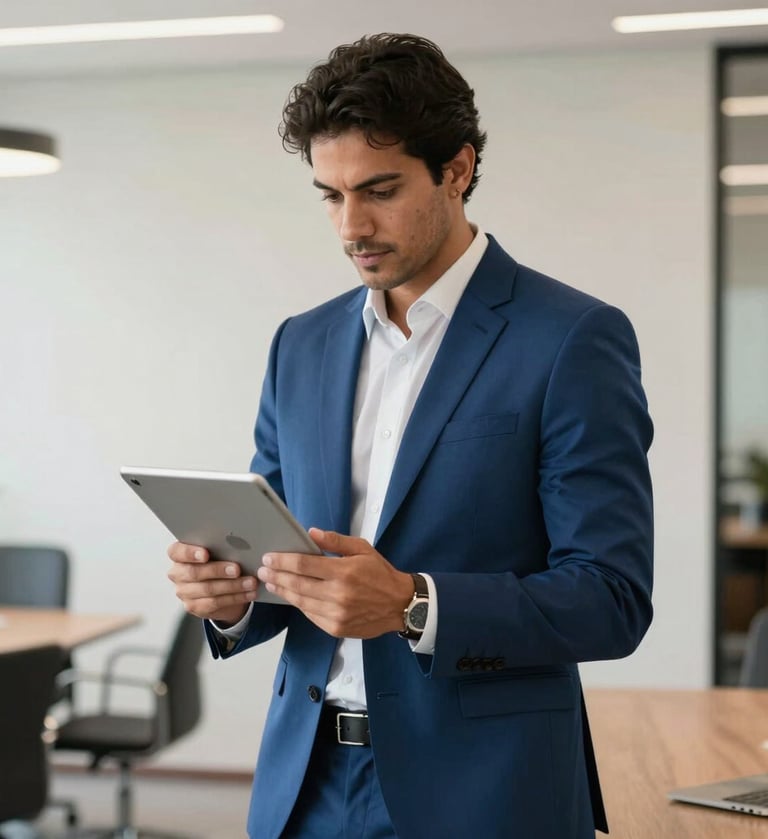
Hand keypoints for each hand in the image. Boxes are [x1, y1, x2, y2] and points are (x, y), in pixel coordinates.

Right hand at [166, 541, 259, 624]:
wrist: (219, 587)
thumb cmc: (218, 561)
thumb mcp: (217, 551)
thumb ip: (220, 547)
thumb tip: (238, 544)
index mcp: (179, 555)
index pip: (176, 551)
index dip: (190, 553)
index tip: (205, 554)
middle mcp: (177, 573)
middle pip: (194, 572)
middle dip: (218, 570)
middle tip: (237, 569)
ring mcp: (184, 592)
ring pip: (208, 589)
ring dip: (232, 586)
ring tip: (250, 582)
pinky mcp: (194, 607)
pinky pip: (215, 603)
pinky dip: (235, 597)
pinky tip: (248, 593)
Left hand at [256, 528, 413, 637]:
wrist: (400, 605)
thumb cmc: (380, 573)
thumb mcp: (363, 549)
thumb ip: (336, 541)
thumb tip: (311, 533)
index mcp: (344, 572)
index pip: (304, 565)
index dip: (283, 561)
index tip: (269, 557)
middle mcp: (338, 594)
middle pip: (297, 584)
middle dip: (277, 576)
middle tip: (262, 570)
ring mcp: (336, 614)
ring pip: (301, 601)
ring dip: (283, 591)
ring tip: (271, 582)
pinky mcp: (336, 628)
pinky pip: (310, 615)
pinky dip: (298, 604)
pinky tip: (291, 596)